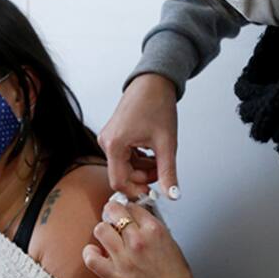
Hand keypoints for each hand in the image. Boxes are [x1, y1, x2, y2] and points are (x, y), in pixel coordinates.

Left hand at [84, 200, 196, 277]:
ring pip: (100, 230)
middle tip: (112, 220)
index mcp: (154, 230)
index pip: (132, 206)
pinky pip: (91, 258)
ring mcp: (124, 258)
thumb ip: (152, 228)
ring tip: (107, 238)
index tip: (126, 215)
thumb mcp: (170, 242)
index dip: (128, 210)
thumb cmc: (175, 275)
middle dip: (112, 213)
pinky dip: (90, 253)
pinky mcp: (114, 275)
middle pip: (114, 211)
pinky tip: (96, 253)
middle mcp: (138, 240)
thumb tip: (137, 218)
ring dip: (103, 232)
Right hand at [99, 73, 179, 199]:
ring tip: (159, 157)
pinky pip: (124, 156)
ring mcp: (108, 138)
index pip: (119, 182)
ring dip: (142, 168)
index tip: (152, 192)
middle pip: (122, 174)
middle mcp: (106, 142)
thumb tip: (172, 195)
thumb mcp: (166, 143)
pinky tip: (151, 151)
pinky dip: (139, 159)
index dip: (137, 190)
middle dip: (143, 177)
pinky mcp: (113, 135)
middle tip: (161, 170)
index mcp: (114, 144)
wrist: (154, 83)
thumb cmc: (157, 104)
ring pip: (124, 166)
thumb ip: (168, 172)